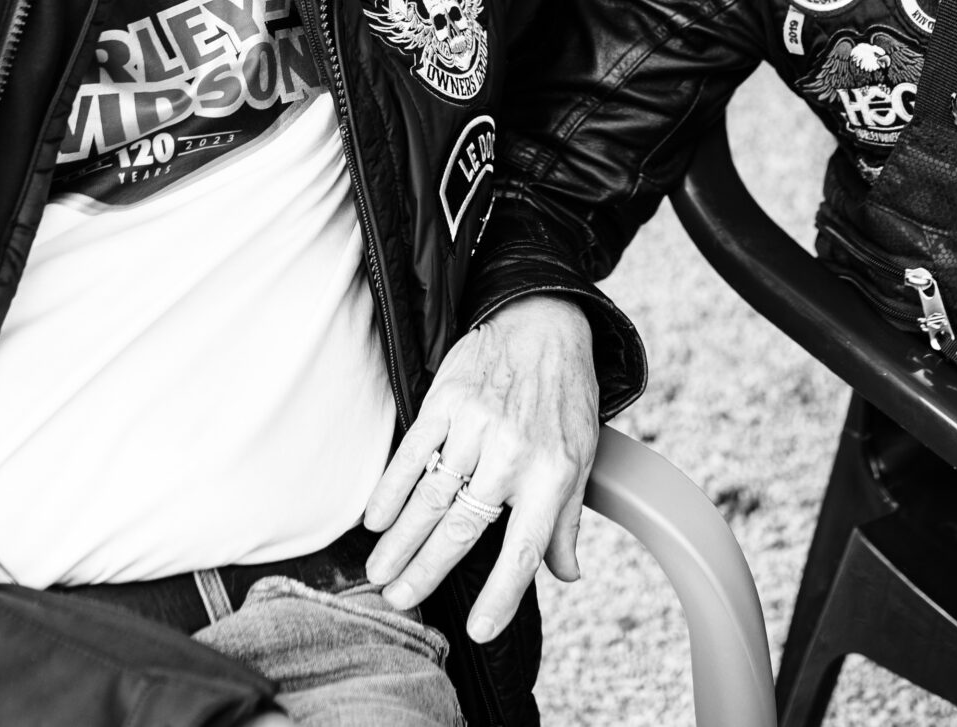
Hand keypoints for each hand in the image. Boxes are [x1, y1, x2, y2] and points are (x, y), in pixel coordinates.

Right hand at [362, 295, 598, 641]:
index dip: (501, 595)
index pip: (524, 549)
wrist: (545, 323)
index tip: (480, 631)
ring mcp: (477, 426)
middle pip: (463, 528)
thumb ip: (566, 521)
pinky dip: (390, 489)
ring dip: (400, 540)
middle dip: (426, 571)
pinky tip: (375, 518)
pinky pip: (413, 453)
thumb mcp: (582, 459)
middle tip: (399, 601)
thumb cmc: (565, 398)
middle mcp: (514, 454)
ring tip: (379, 572)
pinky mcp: (447, 401)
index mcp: (552, 475)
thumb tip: (564, 574)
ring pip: (432, 496)